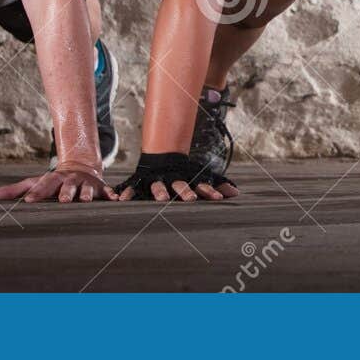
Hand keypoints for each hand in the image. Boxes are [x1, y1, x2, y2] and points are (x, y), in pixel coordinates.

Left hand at [0, 165, 116, 202]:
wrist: (81, 167)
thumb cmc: (52, 181)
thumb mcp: (32, 182)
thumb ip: (10, 191)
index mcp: (52, 180)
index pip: (43, 187)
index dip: (38, 194)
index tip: (30, 202)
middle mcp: (69, 181)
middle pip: (67, 187)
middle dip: (66, 193)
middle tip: (64, 201)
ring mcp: (86, 185)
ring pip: (87, 190)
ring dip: (87, 194)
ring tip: (86, 201)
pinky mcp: (101, 190)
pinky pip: (109, 193)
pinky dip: (113, 196)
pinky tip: (117, 200)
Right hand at [114, 152, 237, 201]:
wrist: (161, 158)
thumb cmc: (184, 173)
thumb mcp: (200, 177)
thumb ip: (217, 185)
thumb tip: (236, 193)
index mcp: (188, 179)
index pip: (201, 185)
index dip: (209, 191)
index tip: (218, 199)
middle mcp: (172, 179)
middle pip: (180, 185)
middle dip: (185, 192)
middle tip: (191, 199)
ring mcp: (156, 179)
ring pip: (158, 186)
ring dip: (160, 192)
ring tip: (162, 199)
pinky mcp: (140, 181)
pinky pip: (133, 188)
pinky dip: (128, 193)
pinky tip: (123, 201)